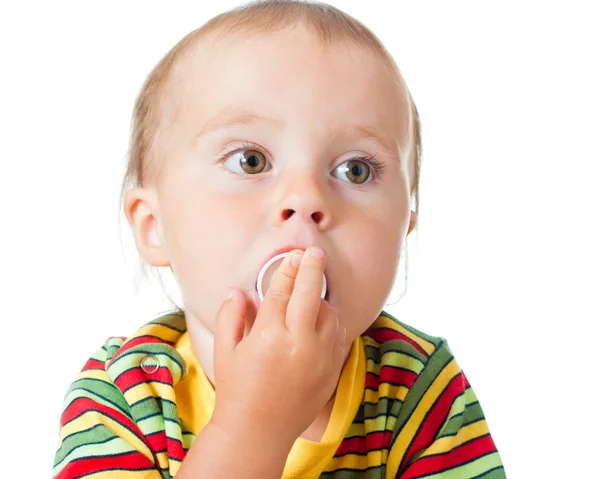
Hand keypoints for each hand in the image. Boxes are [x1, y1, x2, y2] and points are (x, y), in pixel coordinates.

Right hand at [211, 247, 345, 446]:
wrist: (258, 432)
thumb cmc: (237, 391)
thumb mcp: (225, 351)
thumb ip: (230, 316)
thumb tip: (236, 291)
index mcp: (269, 336)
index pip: (282, 291)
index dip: (287, 269)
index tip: (292, 255)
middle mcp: (299, 344)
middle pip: (311, 294)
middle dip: (313, 268)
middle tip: (315, 252)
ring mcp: (320, 359)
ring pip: (331, 315)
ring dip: (322, 299)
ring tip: (312, 293)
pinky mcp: (331, 372)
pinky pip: (339, 336)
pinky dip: (333, 322)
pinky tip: (322, 318)